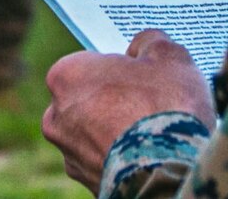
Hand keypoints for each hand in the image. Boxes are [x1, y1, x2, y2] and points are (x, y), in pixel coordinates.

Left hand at [42, 30, 215, 190]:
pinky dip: (124, 159)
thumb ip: (150, 42)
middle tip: (152, 103)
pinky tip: (151, 156)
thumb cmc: (164, 107)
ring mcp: (70, 156)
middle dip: (116, 101)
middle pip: (90, 100)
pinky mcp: (89, 185)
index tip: (143, 74)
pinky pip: (108, 163)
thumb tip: (143, 46)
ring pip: (97, 135)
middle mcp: (56, 117)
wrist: (170, 175)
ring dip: (119, 133)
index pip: (90, 63)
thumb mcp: (168, 56)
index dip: (120, 68)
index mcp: (65, 76)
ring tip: (156, 133)